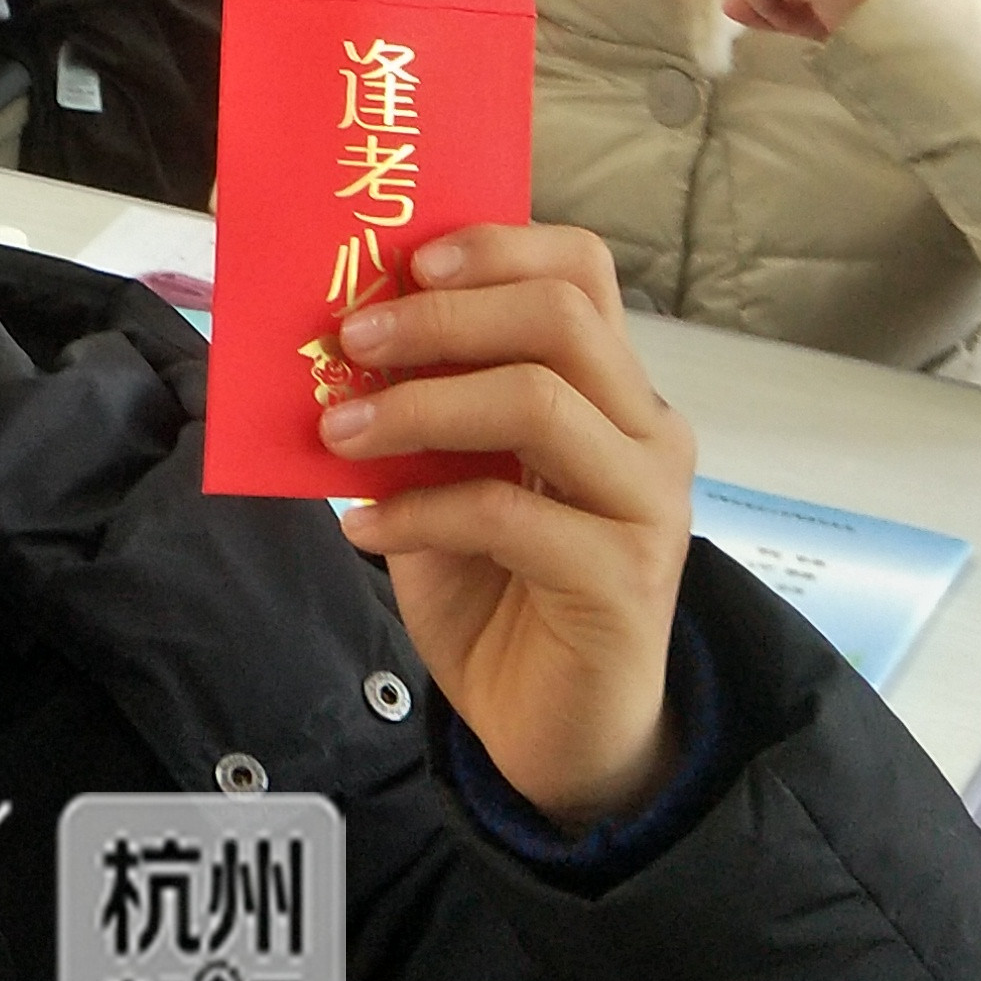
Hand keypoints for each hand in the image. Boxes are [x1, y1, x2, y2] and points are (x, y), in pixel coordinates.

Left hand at [329, 223, 698, 828]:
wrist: (555, 734)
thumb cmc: (499, 591)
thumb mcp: (445, 478)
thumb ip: (420, 409)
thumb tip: (334, 341)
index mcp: (609, 387)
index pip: (579, 269)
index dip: (495, 247)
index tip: (407, 261)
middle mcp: (645, 430)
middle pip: (561, 316)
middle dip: (442, 316)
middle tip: (352, 339)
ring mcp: (646, 502)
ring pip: (540, 400)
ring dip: (421, 405)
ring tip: (340, 432)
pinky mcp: (624, 579)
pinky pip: (508, 513)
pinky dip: (417, 511)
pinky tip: (362, 528)